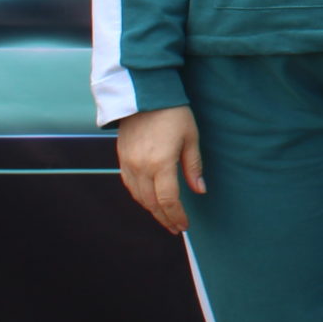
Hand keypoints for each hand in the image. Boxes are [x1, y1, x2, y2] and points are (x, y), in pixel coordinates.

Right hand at [116, 105, 204, 232]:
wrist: (144, 93)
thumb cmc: (173, 112)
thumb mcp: (190, 137)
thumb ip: (193, 166)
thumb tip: (200, 190)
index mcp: (160, 163)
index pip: (168, 200)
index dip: (177, 216)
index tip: (184, 226)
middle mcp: (141, 167)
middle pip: (152, 203)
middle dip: (165, 218)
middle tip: (175, 228)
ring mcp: (128, 163)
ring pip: (139, 196)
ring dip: (152, 210)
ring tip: (165, 217)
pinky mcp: (122, 157)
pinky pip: (130, 185)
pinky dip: (140, 197)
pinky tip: (149, 200)